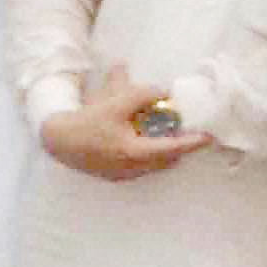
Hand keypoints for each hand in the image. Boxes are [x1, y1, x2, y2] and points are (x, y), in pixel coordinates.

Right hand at [40, 65, 212, 181]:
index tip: (210, 137)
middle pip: (166, 160)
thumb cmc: (86, 122)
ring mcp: (123, 174)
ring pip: (153, 164)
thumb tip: (164, 91)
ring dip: (161, 151)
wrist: (56, 140)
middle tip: (184, 132)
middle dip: (177, 147)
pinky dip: (146, 153)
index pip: (172, 148)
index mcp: (134, 152)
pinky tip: (137, 139)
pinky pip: (140, 166)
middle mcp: (132, 168)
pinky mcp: (114, 175)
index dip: (192, 142)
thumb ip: (142, 94)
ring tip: (161, 134)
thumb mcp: (114, 102)